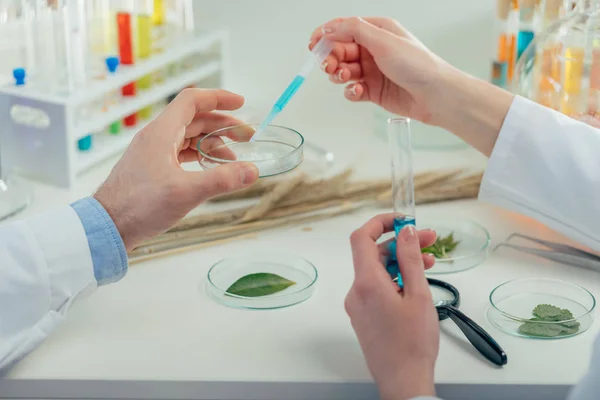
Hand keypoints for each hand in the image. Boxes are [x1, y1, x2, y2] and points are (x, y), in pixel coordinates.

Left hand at [94, 89, 258, 250]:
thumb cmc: (139, 206)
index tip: (241, 103)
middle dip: (222, 124)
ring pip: (188, 136)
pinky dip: (200, 156)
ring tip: (234, 158)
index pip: (192, 100)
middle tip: (246, 136)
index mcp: (161, 133)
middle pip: (194, 118)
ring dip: (213, 142)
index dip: (218, 98)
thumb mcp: (185, 192)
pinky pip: (181, 153)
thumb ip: (221, 180)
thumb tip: (252, 171)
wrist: (107, 227)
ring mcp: (153, 153)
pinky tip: (211, 169)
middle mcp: (156, 137)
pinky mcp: (152, 169)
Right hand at [310, 17, 514, 155]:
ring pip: (344, 71)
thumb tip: (329, 27)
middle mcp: (374, 49)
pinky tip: (358, 92)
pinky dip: (351, 91)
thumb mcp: (383, 40)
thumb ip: (353, 30)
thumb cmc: (417, 65)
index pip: (344, 28)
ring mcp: (373, 71)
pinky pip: (353, 90)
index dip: (326, 36)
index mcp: (377, 31)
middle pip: (340, 51)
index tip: (313, 45)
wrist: (436, 96)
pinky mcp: (374, 91)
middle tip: (330, 66)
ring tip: (346, 78)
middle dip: (332, 58)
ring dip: (340, 75)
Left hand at [346, 214, 439, 399]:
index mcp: (366, 283)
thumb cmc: (412, 344)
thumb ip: (410, 259)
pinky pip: (376, 287)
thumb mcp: (418, 294)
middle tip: (429, 240)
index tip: (402, 220)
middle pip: (374, 254)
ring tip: (429, 262)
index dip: (381, 223)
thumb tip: (406, 232)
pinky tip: (415, 282)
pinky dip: (394, 279)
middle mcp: (356, 291)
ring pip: (377, 271)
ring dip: (400, 262)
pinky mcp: (363, 315)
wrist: (403, 380)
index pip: (362, 238)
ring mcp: (358, 304)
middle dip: (400, 244)